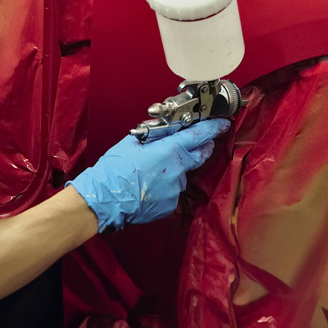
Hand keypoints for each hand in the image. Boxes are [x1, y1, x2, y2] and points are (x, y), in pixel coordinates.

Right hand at [66, 119, 229, 232]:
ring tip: (152, 169)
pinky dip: (166, 184)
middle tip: (199, 141)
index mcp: (170, 151)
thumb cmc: (115, 169)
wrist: (104, 200)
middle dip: (202, 147)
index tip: (222, 123)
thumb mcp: (134, 141)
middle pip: (200, 155)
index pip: (198, 136)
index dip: (213, 128)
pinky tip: (149, 183)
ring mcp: (175, 189)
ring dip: (175, 168)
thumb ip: (155, 134)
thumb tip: (167, 128)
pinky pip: (173, 189)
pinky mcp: (170, 204)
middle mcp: (178, 170)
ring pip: (182, 173)